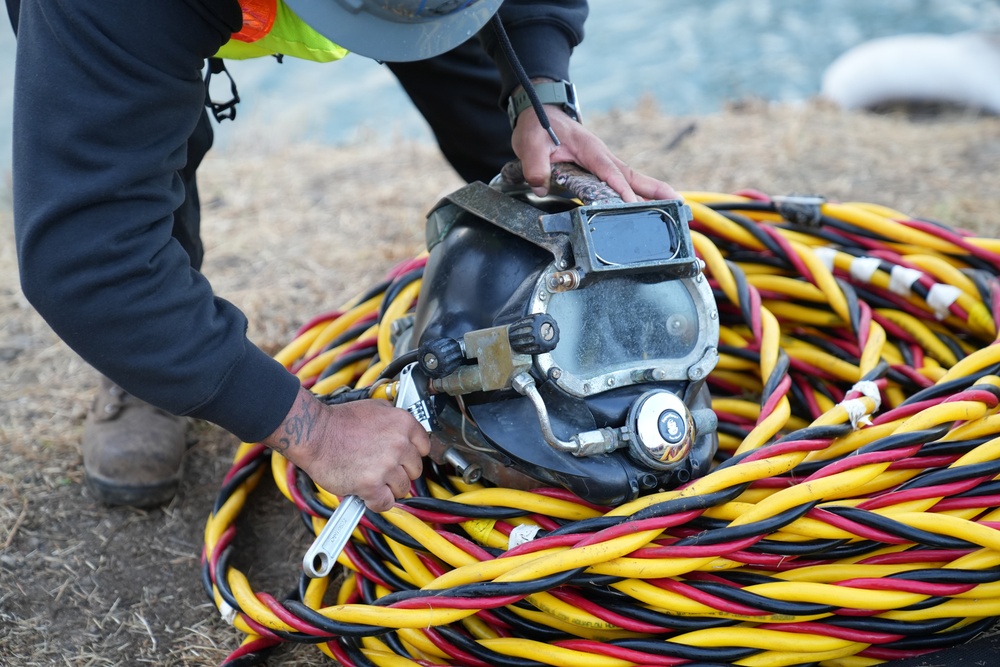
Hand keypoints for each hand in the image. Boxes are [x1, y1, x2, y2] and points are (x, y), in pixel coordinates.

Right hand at [262, 387, 429, 511]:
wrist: (315, 434)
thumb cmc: (338, 422)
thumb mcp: (374, 408)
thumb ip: (393, 419)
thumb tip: (403, 430)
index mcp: (403, 423)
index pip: (425, 446)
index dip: (412, 455)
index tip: (404, 459)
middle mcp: (399, 444)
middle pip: (415, 470)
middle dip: (400, 472)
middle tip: (383, 469)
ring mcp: (387, 466)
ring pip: (403, 488)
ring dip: (388, 487)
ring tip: (372, 479)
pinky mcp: (372, 485)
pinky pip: (385, 503)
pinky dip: (377, 502)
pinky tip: (367, 493)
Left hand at [511, 104, 678, 202]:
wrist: (539, 112)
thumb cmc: (538, 125)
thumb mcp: (529, 143)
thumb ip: (535, 166)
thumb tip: (541, 186)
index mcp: (589, 149)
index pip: (609, 172)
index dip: (621, 189)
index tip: (633, 205)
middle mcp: (601, 155)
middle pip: (632, 175)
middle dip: (655, 190)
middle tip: (677, 204)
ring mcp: (602, 162)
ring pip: (631, 179)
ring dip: (652, 193)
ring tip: (673, 209)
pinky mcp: (599, 168)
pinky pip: (622, 182)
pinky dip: (637, 193)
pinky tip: (646, 206)